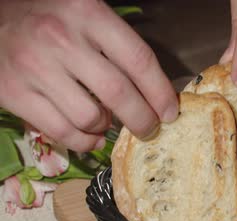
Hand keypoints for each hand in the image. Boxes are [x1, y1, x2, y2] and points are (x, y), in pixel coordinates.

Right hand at [0, 0, 177, 151]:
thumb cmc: (51, 18)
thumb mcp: (88, 16)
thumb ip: (120, 46)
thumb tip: (156, 93)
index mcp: (87, 13)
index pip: (138, 59)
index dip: (160, 92)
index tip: (170, 112)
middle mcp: (60, 38)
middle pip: (117, 93)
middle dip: (142, 119)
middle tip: (150, 128)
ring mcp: (34, 66)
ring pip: (89, 117)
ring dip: (107, 128)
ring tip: (109, 123)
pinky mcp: (13, 92)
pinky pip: (61, 131)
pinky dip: (83, 141)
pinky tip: (91, 136)